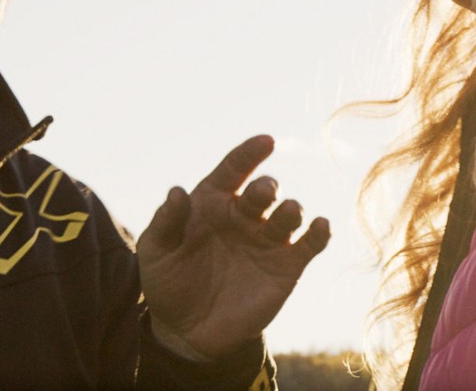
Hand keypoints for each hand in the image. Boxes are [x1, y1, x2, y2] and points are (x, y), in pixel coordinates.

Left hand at [138, 135, 330, 359]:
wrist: (187, 333)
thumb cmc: (169, 283)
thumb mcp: (156, 252)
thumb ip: (165, 222)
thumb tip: (177, 191)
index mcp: (213, 202)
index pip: (234, 168)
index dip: (250, 153)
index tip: (266, 142)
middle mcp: (244, 216)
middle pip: (264, 190)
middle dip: (267, 187)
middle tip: (264, 192)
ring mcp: (267, 241)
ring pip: (290, 213)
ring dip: (291, 209)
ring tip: (288, 214)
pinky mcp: (286, 267)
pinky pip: (310, 245)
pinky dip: (320, 233)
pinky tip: (320, 226)